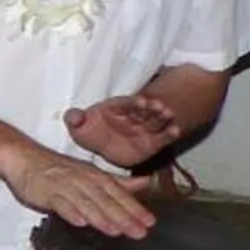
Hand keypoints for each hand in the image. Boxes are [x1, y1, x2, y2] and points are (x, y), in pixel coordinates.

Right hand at [4, 142, 155, 239]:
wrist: (24, 158)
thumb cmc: (57, 169)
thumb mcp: (91, 173)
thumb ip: (118, 181)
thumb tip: (145, 183)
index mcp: (96, 176)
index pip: (119, 194)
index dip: (134, 208)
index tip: (149, 222)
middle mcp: (83, 180)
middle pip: (106, 200)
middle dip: (123, 216)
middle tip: (139, 232)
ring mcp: (64, 186)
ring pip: (86, 203)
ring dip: (101, 217)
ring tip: (115, 231)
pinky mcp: (46, 192)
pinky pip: (60, 203)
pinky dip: (70, 212)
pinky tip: (80, 222)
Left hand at [63, 92, 181, 169]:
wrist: (103, 148)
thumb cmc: (91, 131)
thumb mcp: (79, 126)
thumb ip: (75, 119)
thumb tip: (72, 116)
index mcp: (117, 108)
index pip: (127, 104)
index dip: (134, 102)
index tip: (140, 101)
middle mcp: (134, 116)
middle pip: (145, 110)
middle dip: (152, 108)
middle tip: (160, 107)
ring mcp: (145, 128)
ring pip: (156, 121)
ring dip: (163, 118)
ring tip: (169, 115)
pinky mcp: (153, 142)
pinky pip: (162, 137)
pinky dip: (170, 134)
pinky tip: (176, 131)